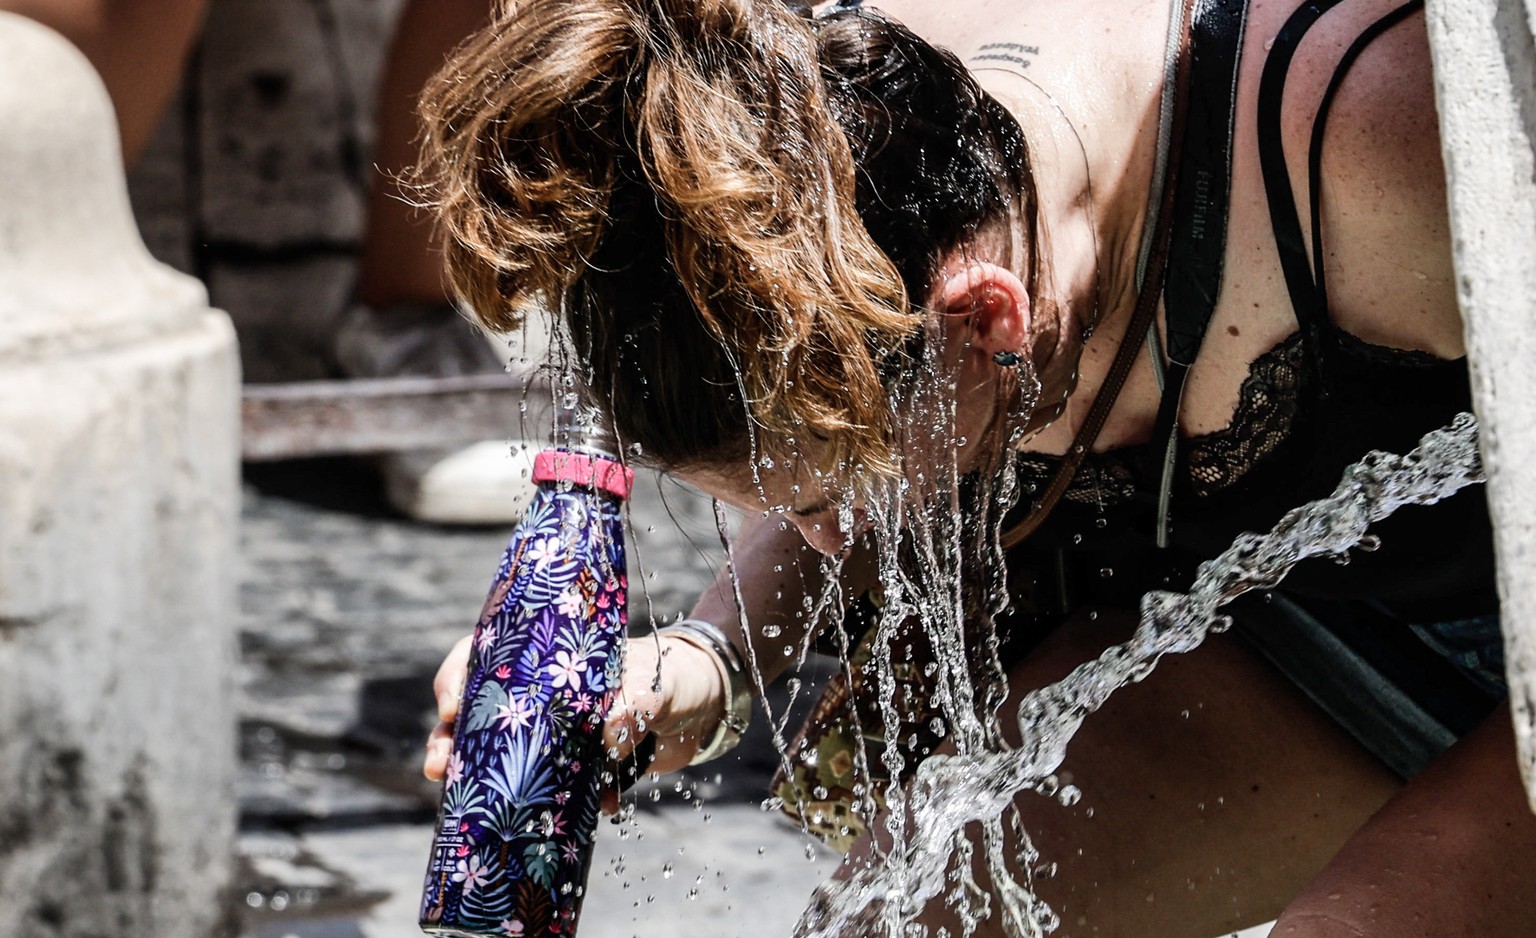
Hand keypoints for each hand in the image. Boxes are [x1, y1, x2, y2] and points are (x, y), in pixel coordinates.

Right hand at [422, 631, 730, 809]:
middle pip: (477, 710)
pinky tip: (528, 828)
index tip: (452, 705)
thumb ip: (635, 704)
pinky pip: (542, 794)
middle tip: (437, 764)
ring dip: (472, 776)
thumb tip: (606, 737)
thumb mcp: (656, 684)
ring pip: (497, 754)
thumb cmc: (675, 676)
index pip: (487, 655)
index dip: (458, 675)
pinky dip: (533, 811)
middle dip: (448, 736)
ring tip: (453, 797)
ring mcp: (555, 736)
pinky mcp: (575, 773)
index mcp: (550, 659)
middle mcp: (542, 697)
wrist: (707, 708)